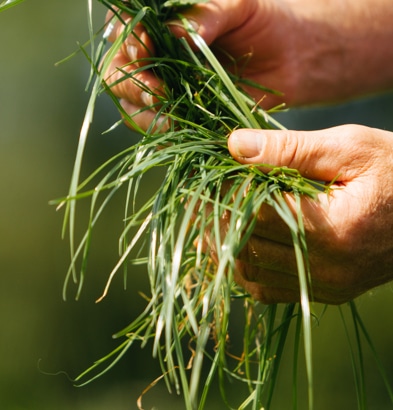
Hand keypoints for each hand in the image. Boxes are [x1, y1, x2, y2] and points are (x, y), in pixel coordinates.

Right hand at [104, 0, 392, 130]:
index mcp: (161, 25)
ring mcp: (167, 90)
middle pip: (120, 76)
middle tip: (157, 93)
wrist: (290, 59)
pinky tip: (178, 127)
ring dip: (145, 113)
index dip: (127, 44)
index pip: (125, 34)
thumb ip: (206, 14)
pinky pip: (161, 128)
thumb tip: (177, 33)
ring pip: (134, 107)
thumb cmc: (264, 23)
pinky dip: (164, 130)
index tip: (142, 51)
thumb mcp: (238, 6)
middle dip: (133, 85)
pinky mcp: (183, 116)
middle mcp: (156, 59)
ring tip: (169, 112)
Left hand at [221, 124, 392, 303]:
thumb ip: (289, 149)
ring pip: (251, 274)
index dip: (225, 195)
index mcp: (332, 229)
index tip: (211, 176)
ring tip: (213, 219)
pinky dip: (246, 267)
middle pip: (247, 248)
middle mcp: (327, 268)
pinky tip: (237, 245)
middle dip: (219, 221)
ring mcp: (326, 286)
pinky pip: (269, 290)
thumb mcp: (348, 149)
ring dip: (227, 247)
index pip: (254, 216)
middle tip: (205, 196)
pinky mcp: (326, 292)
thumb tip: (234, 146)